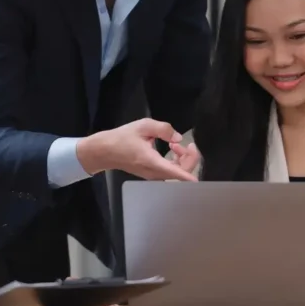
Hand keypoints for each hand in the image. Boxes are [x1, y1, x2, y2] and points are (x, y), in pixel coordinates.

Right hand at [77, 118, 197, 181]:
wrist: (105, 151)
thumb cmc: (122, 138)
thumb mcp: (144, 126)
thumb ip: (164, 129)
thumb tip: (178, 138)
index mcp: (153, 162)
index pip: (176, 173)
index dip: (189, 177)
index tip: (199, 180)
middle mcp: (155, 173)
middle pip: (181, 173)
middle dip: (190, 158)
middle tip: (188, 144)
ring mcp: (154, 176)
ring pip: (177, 174)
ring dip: (183, 159)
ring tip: (176, 144)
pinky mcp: (152, 175)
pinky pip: (170, 172)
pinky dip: (176, 161)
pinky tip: (172, 149)